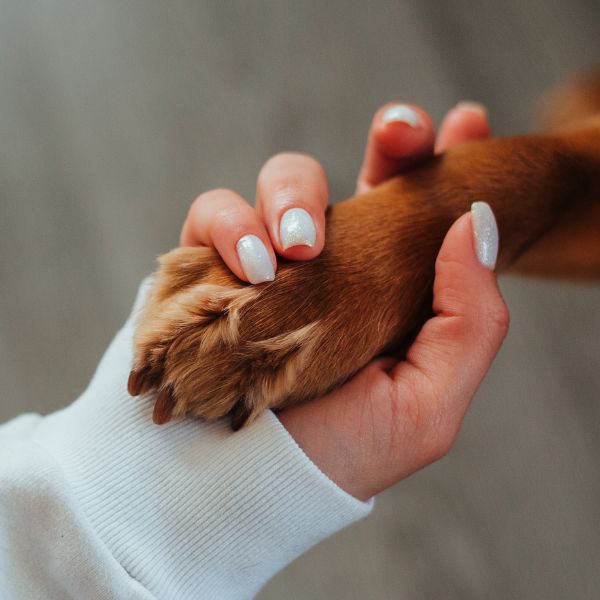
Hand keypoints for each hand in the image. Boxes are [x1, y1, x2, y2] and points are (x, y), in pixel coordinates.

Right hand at [180, 101, 506, 499]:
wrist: (240, 488)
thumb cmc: (335, 453)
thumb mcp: (426, 405)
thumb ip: (469, 321)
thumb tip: (476, 223)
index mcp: (386, 288)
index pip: (420, 210)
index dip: (443, 161)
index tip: (466, 121)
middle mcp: (331, 265)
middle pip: (361, 171)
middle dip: (389, 140)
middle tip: (400, 132)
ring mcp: (269, 261)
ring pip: (283, 179)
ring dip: (291, 194)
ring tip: (292, 249)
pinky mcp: (209, 266)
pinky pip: (213, 213)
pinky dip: (228, 227)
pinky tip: (249, 267)